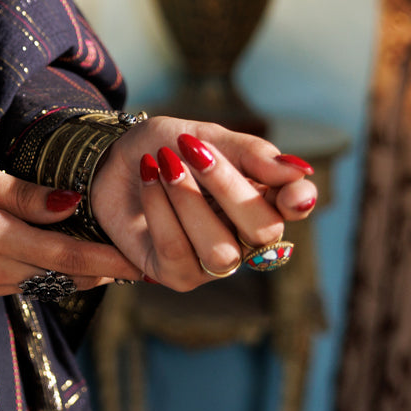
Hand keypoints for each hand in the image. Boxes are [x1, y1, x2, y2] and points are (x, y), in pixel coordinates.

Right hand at [0, 154, 141, 298]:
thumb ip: (21, 194)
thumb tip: (69, 204)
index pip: (69, 255)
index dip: (111, 260)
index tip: (145, 263)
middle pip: (64, 273)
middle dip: (103, 268)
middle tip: (141, 257)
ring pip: (45, 280)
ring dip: (77, 270)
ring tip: (111, 257)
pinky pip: (22, 282)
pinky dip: (47, 270)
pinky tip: (60, 256)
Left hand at [89, 117, 317, 289]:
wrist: (110, 161)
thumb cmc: (164, 149)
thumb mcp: (203, 136)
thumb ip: (248, 153)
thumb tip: (299, 170)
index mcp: (261, 199)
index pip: (295, 208)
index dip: (299, 201)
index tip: (290, 189)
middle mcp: (244, 237)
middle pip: (263, 232)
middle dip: (228, 188)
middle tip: (193, 151)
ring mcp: (212, 261)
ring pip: (220, 250)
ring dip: (187, 200)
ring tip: (163, 163)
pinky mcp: (176, 274)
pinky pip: (176, 251)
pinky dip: (160, 209)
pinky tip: (148, 178)